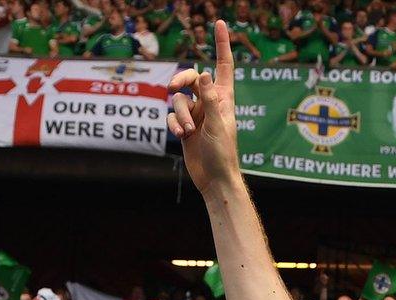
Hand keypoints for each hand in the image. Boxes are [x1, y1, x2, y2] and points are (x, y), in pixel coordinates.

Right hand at [165, 20, 239, 196]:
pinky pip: (172, 116)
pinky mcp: (185, 127)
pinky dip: (174, 125)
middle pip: (191, 79)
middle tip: (173, 86)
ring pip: (178, 100)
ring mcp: (196, 114)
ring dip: (180, 115)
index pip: (223, 65)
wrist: (214, 179)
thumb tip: (205, 73)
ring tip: (188, 132)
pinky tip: (182, 137)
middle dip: (181, 80)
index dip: (222, 44)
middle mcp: (210, 103)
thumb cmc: (223, 154)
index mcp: (224, 98)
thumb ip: (210, 100)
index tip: (219, 23)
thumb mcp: (218, 125)